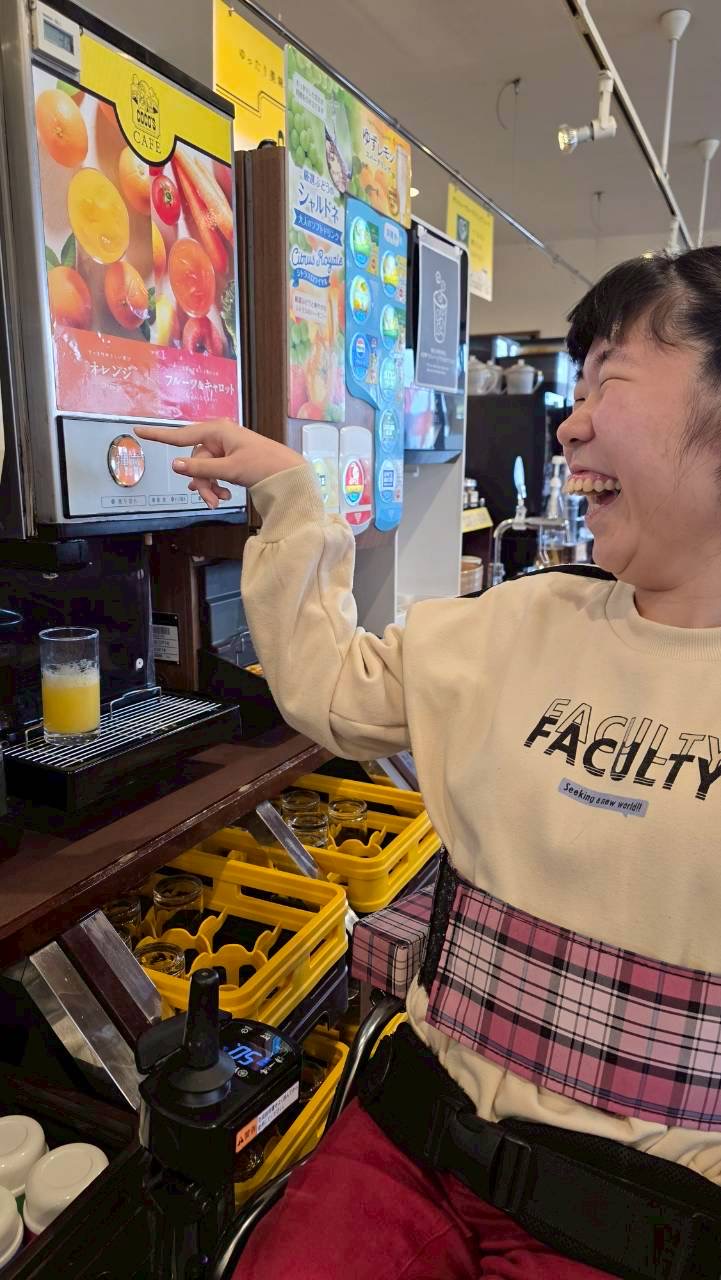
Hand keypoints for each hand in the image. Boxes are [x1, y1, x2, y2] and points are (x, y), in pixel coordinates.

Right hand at [134, 420, 302, 508]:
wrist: (288, 475)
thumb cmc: (263, 465)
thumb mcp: (230, 469)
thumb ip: (201, 468)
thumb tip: (176, 465)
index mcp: (217, 430)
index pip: (181, 434)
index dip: (159, 435)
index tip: (138, 430)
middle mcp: (219, 436)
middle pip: (195, 459)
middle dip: (201, 481)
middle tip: (210, 500)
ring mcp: (224, 448)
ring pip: (203, 469)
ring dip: (209, 486)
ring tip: (219, 500)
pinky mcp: (230, 460)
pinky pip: (213, 472)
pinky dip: (216, 485)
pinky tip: (223, 496)